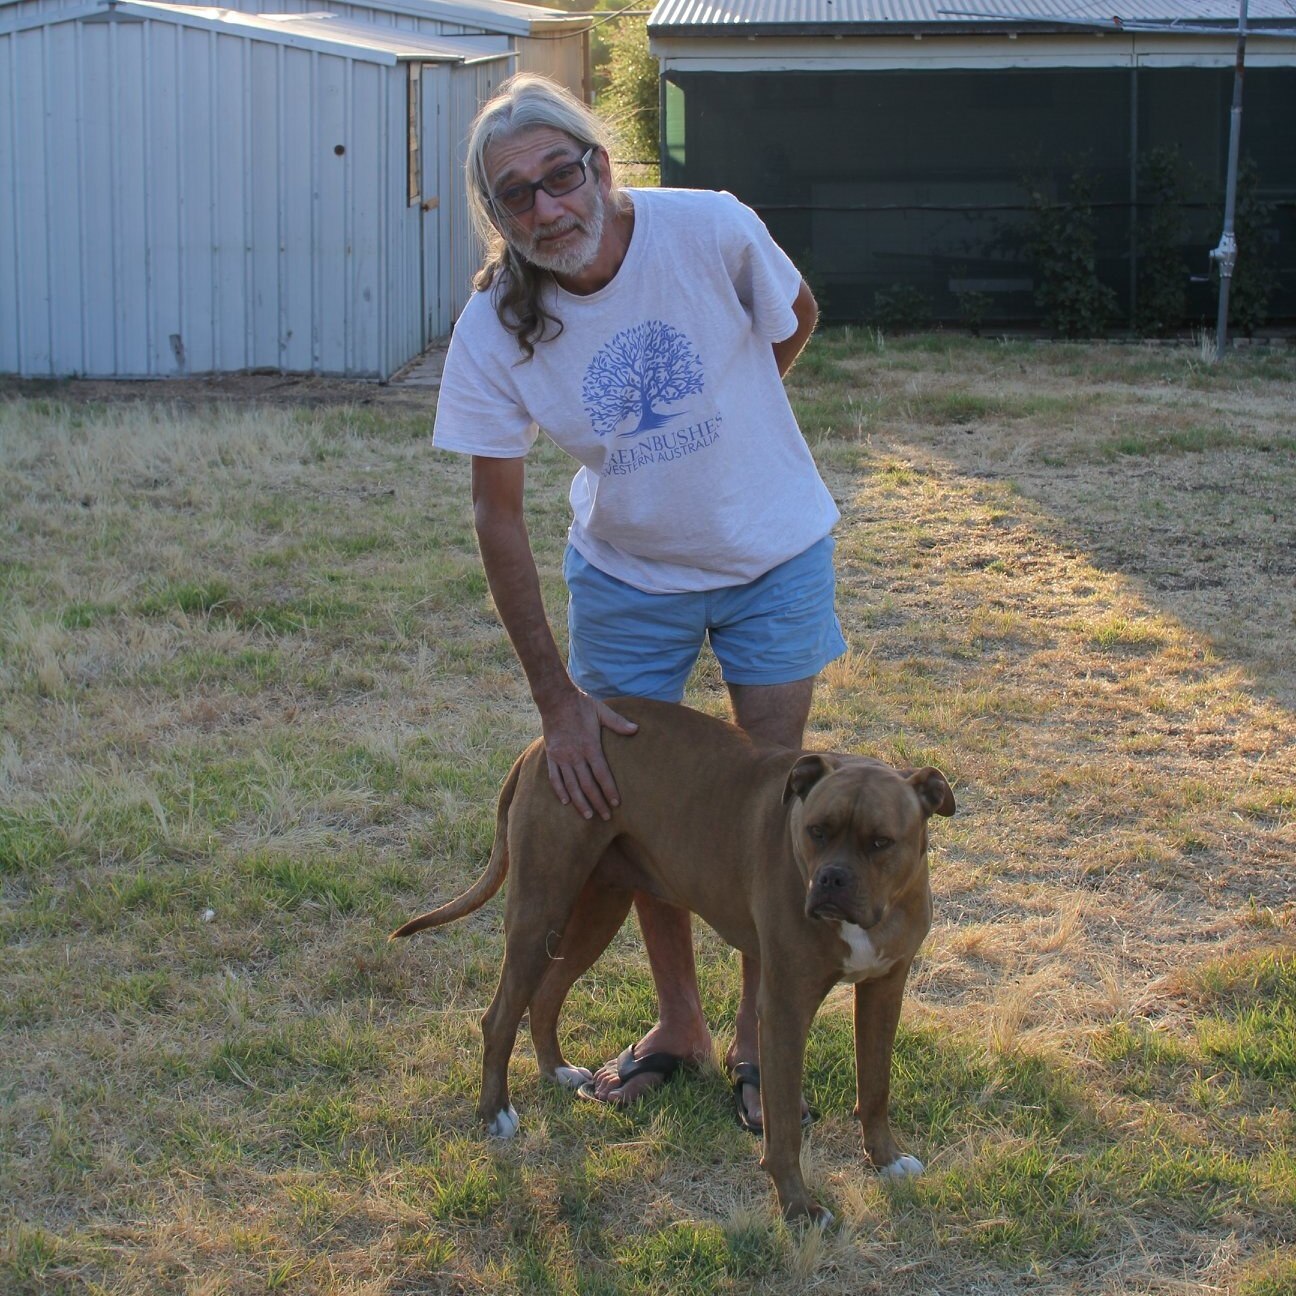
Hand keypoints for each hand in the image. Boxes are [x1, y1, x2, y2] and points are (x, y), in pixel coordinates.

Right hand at [539, 690, 637, 820]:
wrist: (556, 699)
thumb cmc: (581, 705)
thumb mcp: (601, 711)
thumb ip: (618, 722)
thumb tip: (636, 729)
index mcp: (590, 746)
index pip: (602, 774)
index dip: (609, 790)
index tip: (616, 803)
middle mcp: (575, 755)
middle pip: (588, 784)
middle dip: (597, 802)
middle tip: (606, 816)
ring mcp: (561, 756)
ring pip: (571, 785)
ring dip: (580, 802)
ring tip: (588, 816)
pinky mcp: (551, 755)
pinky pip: (554, 777)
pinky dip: (559, 790)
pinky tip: (566, 802)